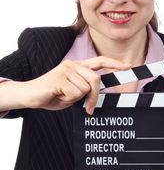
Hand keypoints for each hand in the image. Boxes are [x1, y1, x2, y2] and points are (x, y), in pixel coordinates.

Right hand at [9, 56, 129, 111]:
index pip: (99, 61)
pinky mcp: (58, 79)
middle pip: (95, 79)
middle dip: (94, 97)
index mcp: (77, 66)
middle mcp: (72, 65)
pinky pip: (74, 94)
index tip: (128, 66)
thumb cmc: (52, 94)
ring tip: (62, 96)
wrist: (29, 95)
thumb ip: (84, 90)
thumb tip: (97, 95)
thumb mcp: (72, 92)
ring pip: (84, 89)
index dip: (114, 64)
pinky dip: (67, 100)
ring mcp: (65, 70)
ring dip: (75, 99)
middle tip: (89, 108)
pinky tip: (57, 96)